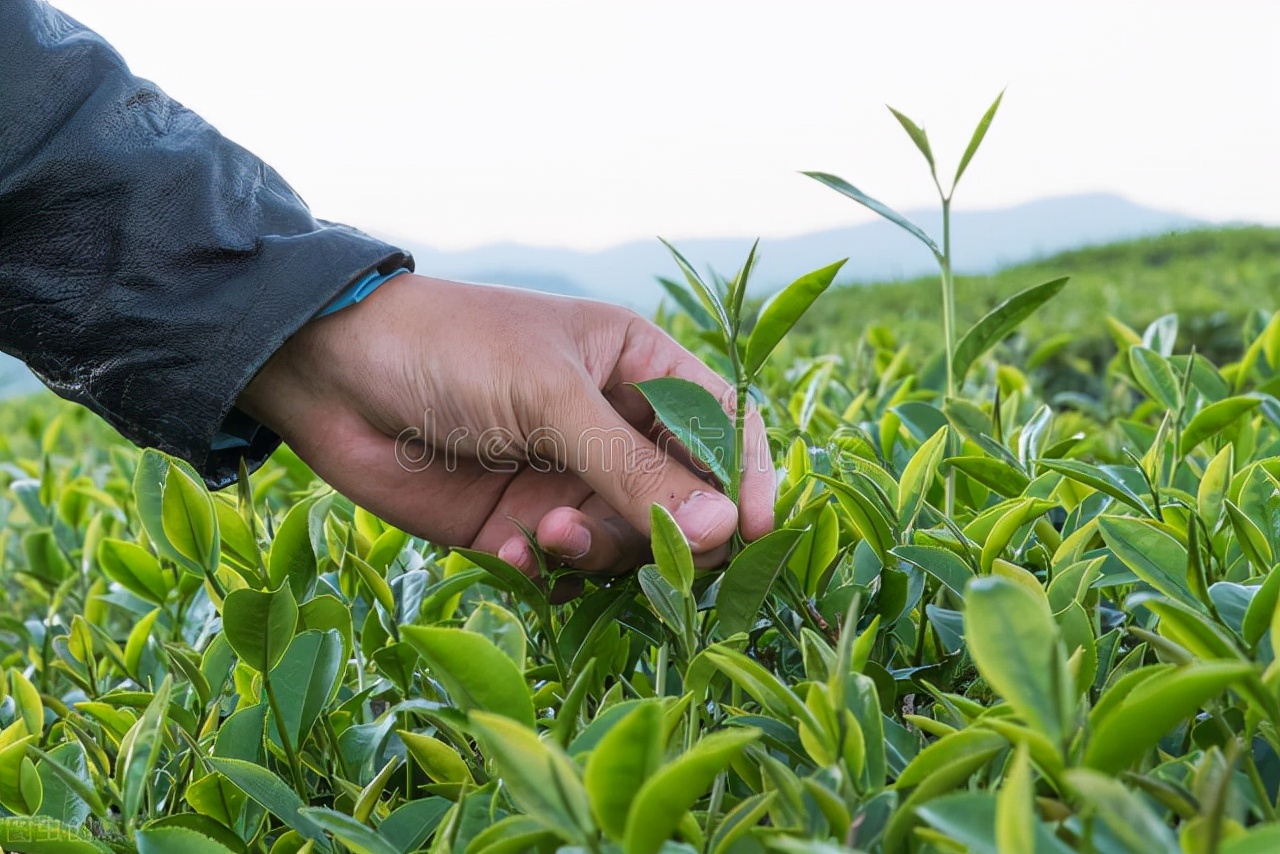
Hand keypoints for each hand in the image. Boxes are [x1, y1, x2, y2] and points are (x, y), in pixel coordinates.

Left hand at [238, 274, 774, 596]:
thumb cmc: (453, 350)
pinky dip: (551, 570)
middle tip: (639, 544)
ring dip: (599, 550)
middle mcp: (613, 427)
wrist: (332, 374)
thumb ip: (633, 466)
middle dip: (668, 530)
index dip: (748, 476)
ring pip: (631, 545)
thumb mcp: (550, 396)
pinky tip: (511, 550)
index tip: (756, 530)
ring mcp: (570, 479)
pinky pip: (570, 570)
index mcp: (638, 368)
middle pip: (687, 499)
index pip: (724, 425)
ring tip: (546, 532)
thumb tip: (728, 527)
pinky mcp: (523, 525)